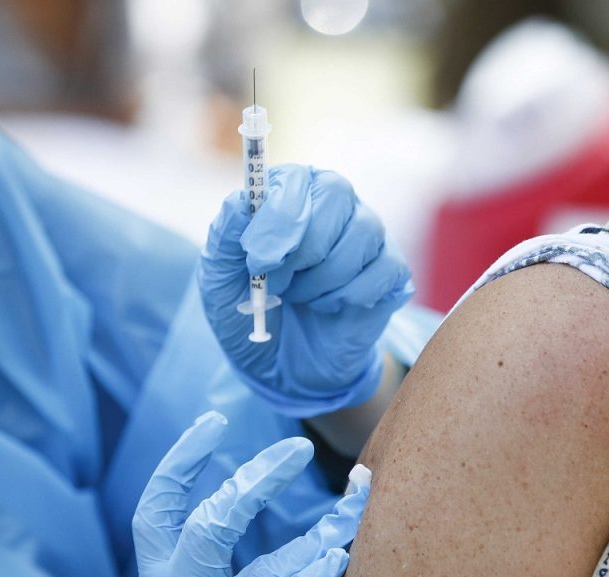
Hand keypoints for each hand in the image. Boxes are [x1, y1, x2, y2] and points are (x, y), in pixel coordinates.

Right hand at [91, 411, 369, 576]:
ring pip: (250, 567)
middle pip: (201, 525)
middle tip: (297, 447)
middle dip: (250, 479)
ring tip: (355, 504)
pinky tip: (335, 558)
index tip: (212, 421)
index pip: (156, 516)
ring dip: (310, 531)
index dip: (180, 465)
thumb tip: (286, 565)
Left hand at [200, 165, 413, 419]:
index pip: (295, 179)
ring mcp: (366, 234)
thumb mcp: (219, 279)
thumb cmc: (249, 312)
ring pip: (362, 232)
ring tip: (300, 297)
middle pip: (336, 192)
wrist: (280, 366)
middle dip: (302, 247)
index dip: (278, 217)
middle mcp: (333, 203)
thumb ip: (224, 236)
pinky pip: (384, 269)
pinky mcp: (390, 270)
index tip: (258, 259)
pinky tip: (329, 307)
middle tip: (278, 284)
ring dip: (322, 278)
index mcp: (289, 193)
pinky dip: (349, 297)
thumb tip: (240, 202)